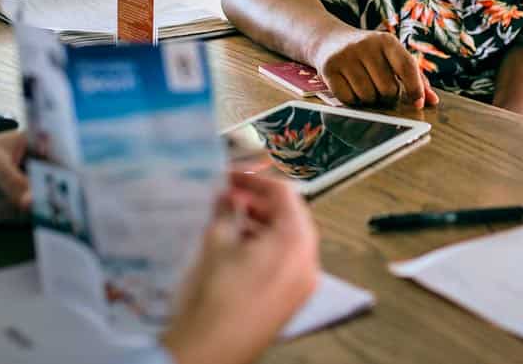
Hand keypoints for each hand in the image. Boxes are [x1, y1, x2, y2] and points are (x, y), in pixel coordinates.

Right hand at [162, 171, 319, 363]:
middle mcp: (309, 259)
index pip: (283, 193)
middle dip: (259, 203)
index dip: (254, 180)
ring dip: (262, 225)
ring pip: (288, 240)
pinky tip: (238, 248)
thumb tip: (225, 195)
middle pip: (290, 216)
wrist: (213, 348)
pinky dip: (267, 249)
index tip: (232, 176)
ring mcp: (304, 282)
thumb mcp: (217, 242)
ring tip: (230, 221)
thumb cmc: (218, 293)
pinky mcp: (294, 299)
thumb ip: (225, 210)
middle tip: (230, 196)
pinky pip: (287, 262)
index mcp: (296, 240)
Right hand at [314, 29, 439, 108]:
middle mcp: (366, 45)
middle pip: (387, 89)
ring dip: (369, 99)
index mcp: (387, 41)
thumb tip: (433, 101)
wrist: (328, 39)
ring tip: (365, 86)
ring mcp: (345, 56)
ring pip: (367, 97)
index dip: (415, 88)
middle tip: (381, 89)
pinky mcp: (328, 68)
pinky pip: (347, 99)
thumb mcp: (391, 56)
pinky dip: (352, 100)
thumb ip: (414, 77)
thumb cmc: (369, 53)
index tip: (418, 104)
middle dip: (387, 96)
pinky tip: (350, 88)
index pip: (407, 67)